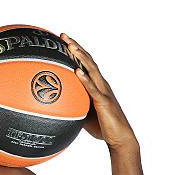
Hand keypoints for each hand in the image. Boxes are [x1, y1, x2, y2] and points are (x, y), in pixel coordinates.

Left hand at [60, 33, 138, 152]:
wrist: (120, 138)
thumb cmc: (103, 127)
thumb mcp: (83, 114)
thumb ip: (73, 105)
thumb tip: (55, 105)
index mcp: (96, 85)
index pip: (85, 63)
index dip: (75, 51)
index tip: (63, 40)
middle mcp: (101, 84)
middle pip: (88, 61)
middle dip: (75, 47)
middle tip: (63, 36)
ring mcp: (103, 91)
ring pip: (91, 70)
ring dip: (80, 57)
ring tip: (70, 47)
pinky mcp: (104, 102)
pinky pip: (93, 89)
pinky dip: (85, 79)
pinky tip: (77, 72)